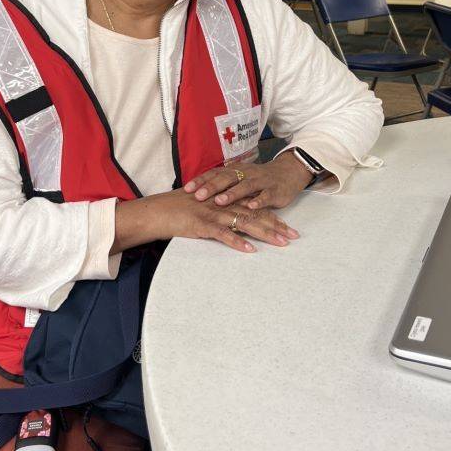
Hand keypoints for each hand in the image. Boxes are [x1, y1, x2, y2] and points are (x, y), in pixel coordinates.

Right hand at [113, 189, 298, 254]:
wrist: (156, 211)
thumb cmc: (177, 210)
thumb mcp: (203, 208)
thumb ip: (220, 213)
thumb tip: (235, 224)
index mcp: (224, 200)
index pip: (253, 207)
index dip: (272, 216)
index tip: (289, 227)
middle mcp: (222, 204)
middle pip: (255, 214)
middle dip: (276, 225)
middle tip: (294, 236)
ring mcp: (213, 213)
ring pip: (244, 223)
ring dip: (265, 233)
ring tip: (281, 243)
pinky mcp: (202, 224)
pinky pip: (223, 234)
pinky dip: (237, 242)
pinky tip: (250, 250)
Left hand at [183, 151, 313, 211]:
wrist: (287, 173)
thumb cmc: (258, 179)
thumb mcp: (239, 178)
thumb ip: (222, 184)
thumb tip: (198, 193)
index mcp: (235, 171)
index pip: (215, 174)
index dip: (201, 180)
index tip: (186, 189)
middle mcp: (246, 174)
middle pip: (227, 178)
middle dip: (212, 187)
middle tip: (198, 196)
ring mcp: (261, 181)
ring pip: (245, 186)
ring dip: (232, 193)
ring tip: (220, 201)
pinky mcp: (274, 191)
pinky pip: (266, 195)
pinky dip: (259, 200)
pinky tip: (251, 206)